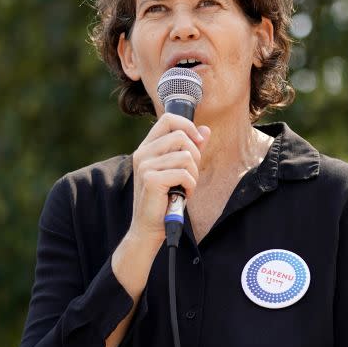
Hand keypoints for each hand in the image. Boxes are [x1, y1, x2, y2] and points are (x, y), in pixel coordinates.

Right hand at [126, 113, 210, 248]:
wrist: (150, 227)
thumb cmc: (165, 198)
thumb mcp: (180, 169)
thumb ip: (191, 149)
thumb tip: (205, 130)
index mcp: (147, 147)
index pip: (168, 119)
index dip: (187, 125)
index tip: (198, 140)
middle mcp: (143, 153)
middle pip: (180, 135)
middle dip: (195, 155)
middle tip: (191, 173)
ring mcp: (145, 165)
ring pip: (186, 156)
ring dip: (193, 174)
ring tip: (186, 186)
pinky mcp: (151, 179)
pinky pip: (184, 173)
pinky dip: (190, 186)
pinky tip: (183, 194)